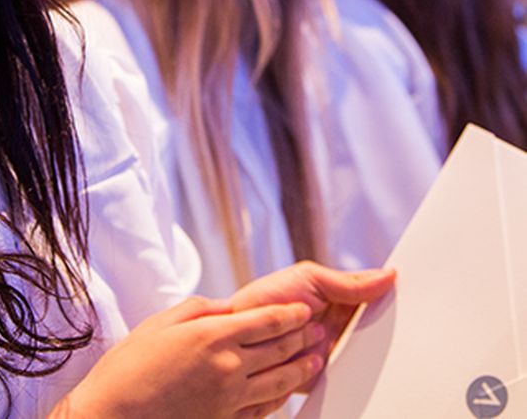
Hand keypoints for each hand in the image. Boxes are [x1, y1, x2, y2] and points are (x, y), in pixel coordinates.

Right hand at [50, 295, 325, 418]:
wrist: (116, 414)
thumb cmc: (131, 365)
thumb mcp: (162, 322)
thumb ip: (199, 309)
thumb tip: (226, 308)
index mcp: (212, 335)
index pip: (265, 321)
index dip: (289, 315)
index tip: (304, 310)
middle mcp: (227, 366)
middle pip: (278, 350)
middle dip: (302, 338)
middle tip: (319, 330)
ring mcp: (228, 398)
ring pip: (278, 381)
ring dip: (301, 369)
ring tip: (315, 361)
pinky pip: (263, 409)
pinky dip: (281, 398)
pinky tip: (288, 392)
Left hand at [225, 261, 395, 372]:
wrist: (236, 335)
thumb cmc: (267, 299)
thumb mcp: (309, 279)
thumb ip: (348, 281)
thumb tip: (388, 274)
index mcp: (341, 302)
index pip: (378, 305)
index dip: (398, 306)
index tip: (420, 303)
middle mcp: (341, 329)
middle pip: (378, 334)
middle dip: (392, 334)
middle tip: (410, 332)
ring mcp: (334, 354)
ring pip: (369, 361)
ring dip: (378, 359)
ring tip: (385, 353)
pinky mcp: (325, 379)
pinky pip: (351, 383)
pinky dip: (361, 382)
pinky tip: (371, 377)